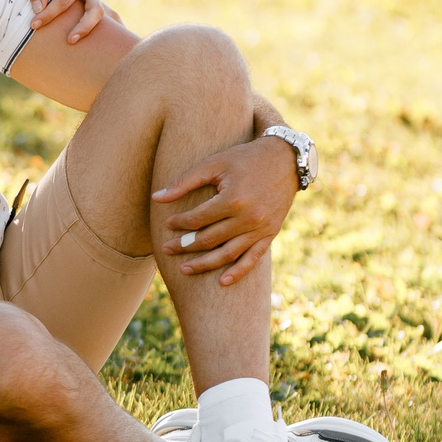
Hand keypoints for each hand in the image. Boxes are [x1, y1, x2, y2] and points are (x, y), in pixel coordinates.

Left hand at [20, 0, 108, 43]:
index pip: (65, 0)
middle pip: (94, 10)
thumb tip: (38, 9)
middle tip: (69, 41)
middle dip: (83, 27)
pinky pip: (95, 14)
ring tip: (79, 44)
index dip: (49, 14)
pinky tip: (99, 44)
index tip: (33, 24)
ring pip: (99, 14)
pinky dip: (97, 27)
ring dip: (91, 29)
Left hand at [152, 134, 298, 284]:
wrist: (285, 160)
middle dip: (185, 245)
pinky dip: (238, 272)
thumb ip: (184, 181)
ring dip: (205, 264)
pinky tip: (222, 282)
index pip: (198, 219)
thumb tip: (156, 198)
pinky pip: (253, 258)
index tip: (168, 224)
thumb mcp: (214, 164)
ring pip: (228, 253)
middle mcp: (248, 217)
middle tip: (166, 249)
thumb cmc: (244, 159)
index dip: (180, 223)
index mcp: (233, 199)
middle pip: (210, 239)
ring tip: (185, 269)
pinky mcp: (270, 233)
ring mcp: (261, 228)